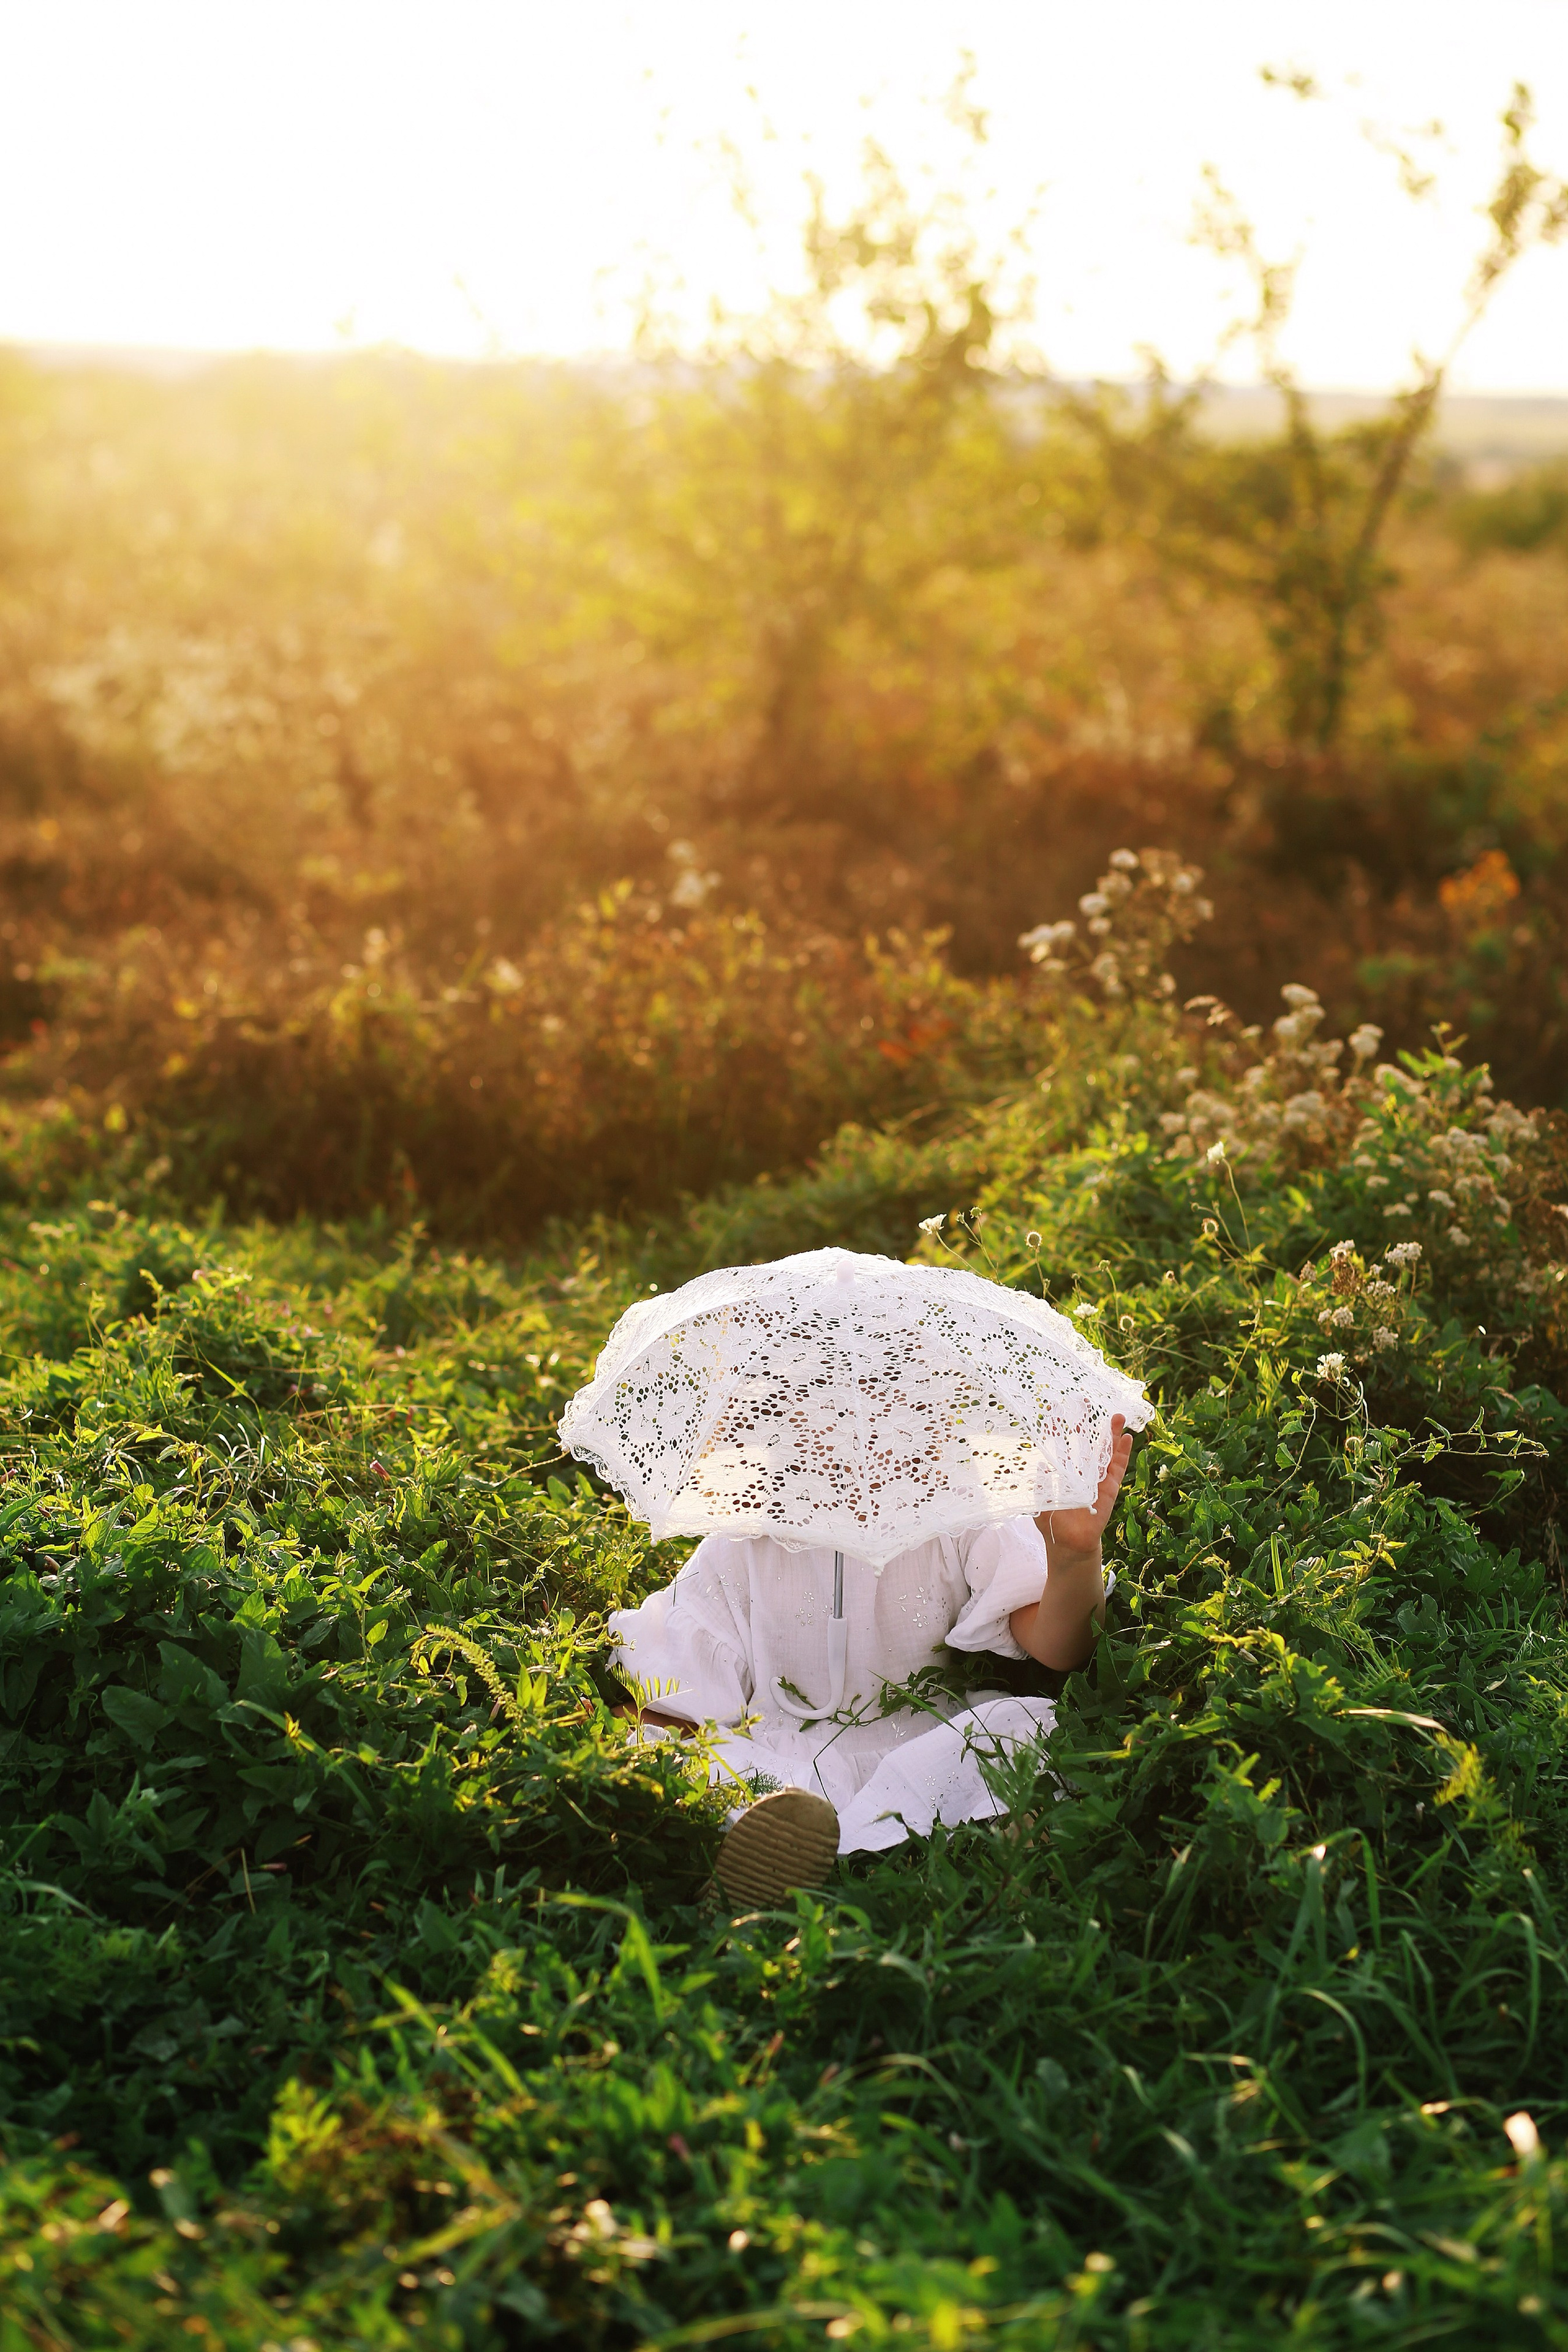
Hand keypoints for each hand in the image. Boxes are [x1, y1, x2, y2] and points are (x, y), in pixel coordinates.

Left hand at [1038, 1415, 1132, 1556]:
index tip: (1055, 1410)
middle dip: (1088, 1425)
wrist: (1068, 1546)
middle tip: (1087, 1403)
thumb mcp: (1041, 1501)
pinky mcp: (1109, 1490)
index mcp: (1064, 1473)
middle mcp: (1081, 1473)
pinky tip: (1126, 1438)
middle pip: (1087, 1444)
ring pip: (1105, 1453)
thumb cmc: (1052, 1524)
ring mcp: (1097, 1480)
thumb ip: (1041, 1483)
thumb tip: (1040, 1464)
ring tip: (1117, 1416)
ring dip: (1111, 1435)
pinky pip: (1117, 1470)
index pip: (1062, 1447)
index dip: (1059, 1430)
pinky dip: (1122, 1454)